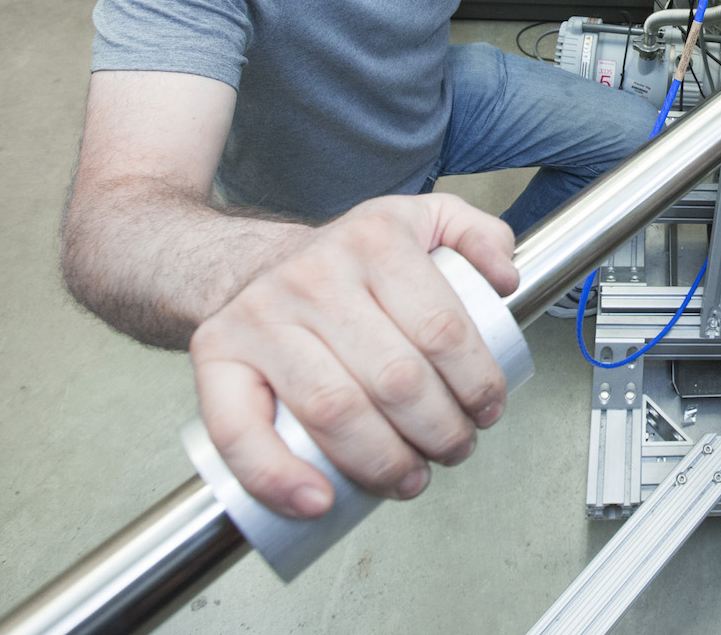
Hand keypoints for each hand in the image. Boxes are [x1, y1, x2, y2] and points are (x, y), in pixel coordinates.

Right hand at [189, 193, 517, 517]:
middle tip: (453, 448)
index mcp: (375, 240)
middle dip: (439, 431)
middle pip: (396, 377)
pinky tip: (318, 500)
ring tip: (409, 477)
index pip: (442, 327)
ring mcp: (261, 315)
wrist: (249, 263)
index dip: (476, 382)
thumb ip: (478, 233)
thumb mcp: (421, 220)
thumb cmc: (347, 262)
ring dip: (383, 461)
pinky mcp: (215, 354)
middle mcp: (315, 274)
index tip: (487, 411)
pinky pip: (239, 429)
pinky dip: (278, 476)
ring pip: (334, 409)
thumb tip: (505, 277)